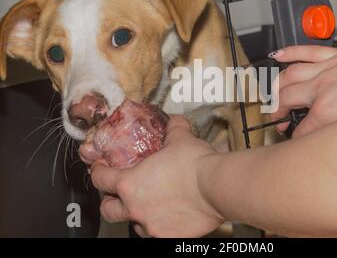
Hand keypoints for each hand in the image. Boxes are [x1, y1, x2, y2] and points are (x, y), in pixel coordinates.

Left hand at [90, 116, 223, 237]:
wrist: (217, 187)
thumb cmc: (196, 165)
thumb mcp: (180, 138)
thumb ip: (173, 129)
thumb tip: (174, 122)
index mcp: (130, 183)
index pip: (100, 179)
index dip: (98, 172)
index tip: (101, 169)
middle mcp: (136, 208)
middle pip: (108, 210)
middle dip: (110, 201)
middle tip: (118, 193)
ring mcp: (151, 226)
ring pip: (133, 224)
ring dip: (137, 214)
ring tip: (151, 205)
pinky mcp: (168, 237)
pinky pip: (157, 234)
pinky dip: (159, 225)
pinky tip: (170, 216)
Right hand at [270, 35, 336, 136]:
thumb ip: (336, 135)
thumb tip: (323, 140)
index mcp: (327, 112)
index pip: (301, 130)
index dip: (294, 137)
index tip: (294, 138)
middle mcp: (321, 90)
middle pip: (286, 101)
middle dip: (276, 112)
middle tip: (276, 118)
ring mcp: (326, 70)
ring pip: (289, 75)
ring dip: (276, 85)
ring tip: (271, 92)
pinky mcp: (336, 56)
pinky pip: (305, 52)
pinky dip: (288, 52)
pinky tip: (277, 55)